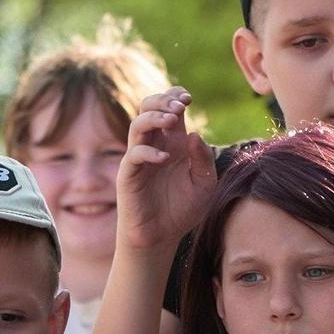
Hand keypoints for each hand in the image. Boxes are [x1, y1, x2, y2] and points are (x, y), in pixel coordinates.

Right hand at [116, 89, 217, 253]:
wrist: (163, 236)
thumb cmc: (183, 209)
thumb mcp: (204, 183)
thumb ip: (203, 160)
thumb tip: (195, 135)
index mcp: (173, 141)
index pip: (168, 108)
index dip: (175, 96)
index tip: (188, 98)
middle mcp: (154, 144)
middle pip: (148, 108)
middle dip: (163, 101)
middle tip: (180, 106)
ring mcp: (139, 158)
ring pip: (138, 125)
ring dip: (155, 117)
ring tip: (173, 120)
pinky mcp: (129, 175)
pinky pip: (133, 155)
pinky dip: (148, 151)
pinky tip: (165, 157)